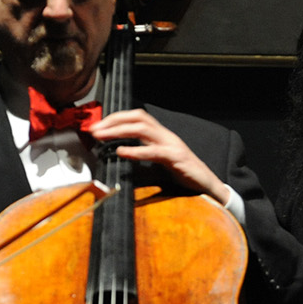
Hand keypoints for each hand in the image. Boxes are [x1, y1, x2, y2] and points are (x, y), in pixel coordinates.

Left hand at [86, 108, 230, 203]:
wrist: (208, 186)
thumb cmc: (184, 176)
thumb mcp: (159, 164)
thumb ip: (142, 157)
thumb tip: (117, 156)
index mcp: (161, 136)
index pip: (137, 117)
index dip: (116, 118)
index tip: (97, 126)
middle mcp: (166, 136)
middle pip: (138, 117)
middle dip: (113, 120)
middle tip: (94, 129)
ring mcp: (172, 145)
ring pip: (143, 128)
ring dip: (119, 130)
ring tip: (102, 136)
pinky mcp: (177, 159)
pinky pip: (154, 152)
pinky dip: (136, 151)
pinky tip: (122, 152)